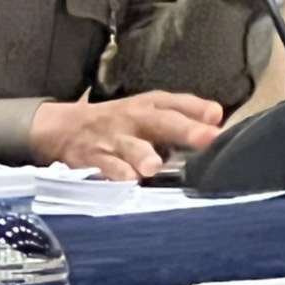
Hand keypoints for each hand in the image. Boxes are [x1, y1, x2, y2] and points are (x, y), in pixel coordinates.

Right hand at [27, 91, 223, 179]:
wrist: (65, 128)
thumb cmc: (119, 122)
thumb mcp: (147, 110)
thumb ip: (183, 112)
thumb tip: (219, 115)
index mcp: (148, 106)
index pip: (175, 103)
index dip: (197, 109)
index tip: (217, 117)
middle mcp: (133, 120)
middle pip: (160, 121)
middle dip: (183, 129)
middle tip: (206, 137)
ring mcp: (113, 140)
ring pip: (130, 147)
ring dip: (143, 155)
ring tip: (154, 165)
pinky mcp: (93, 160)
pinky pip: (106, 168)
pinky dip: (116, 174)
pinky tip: (127, 181)